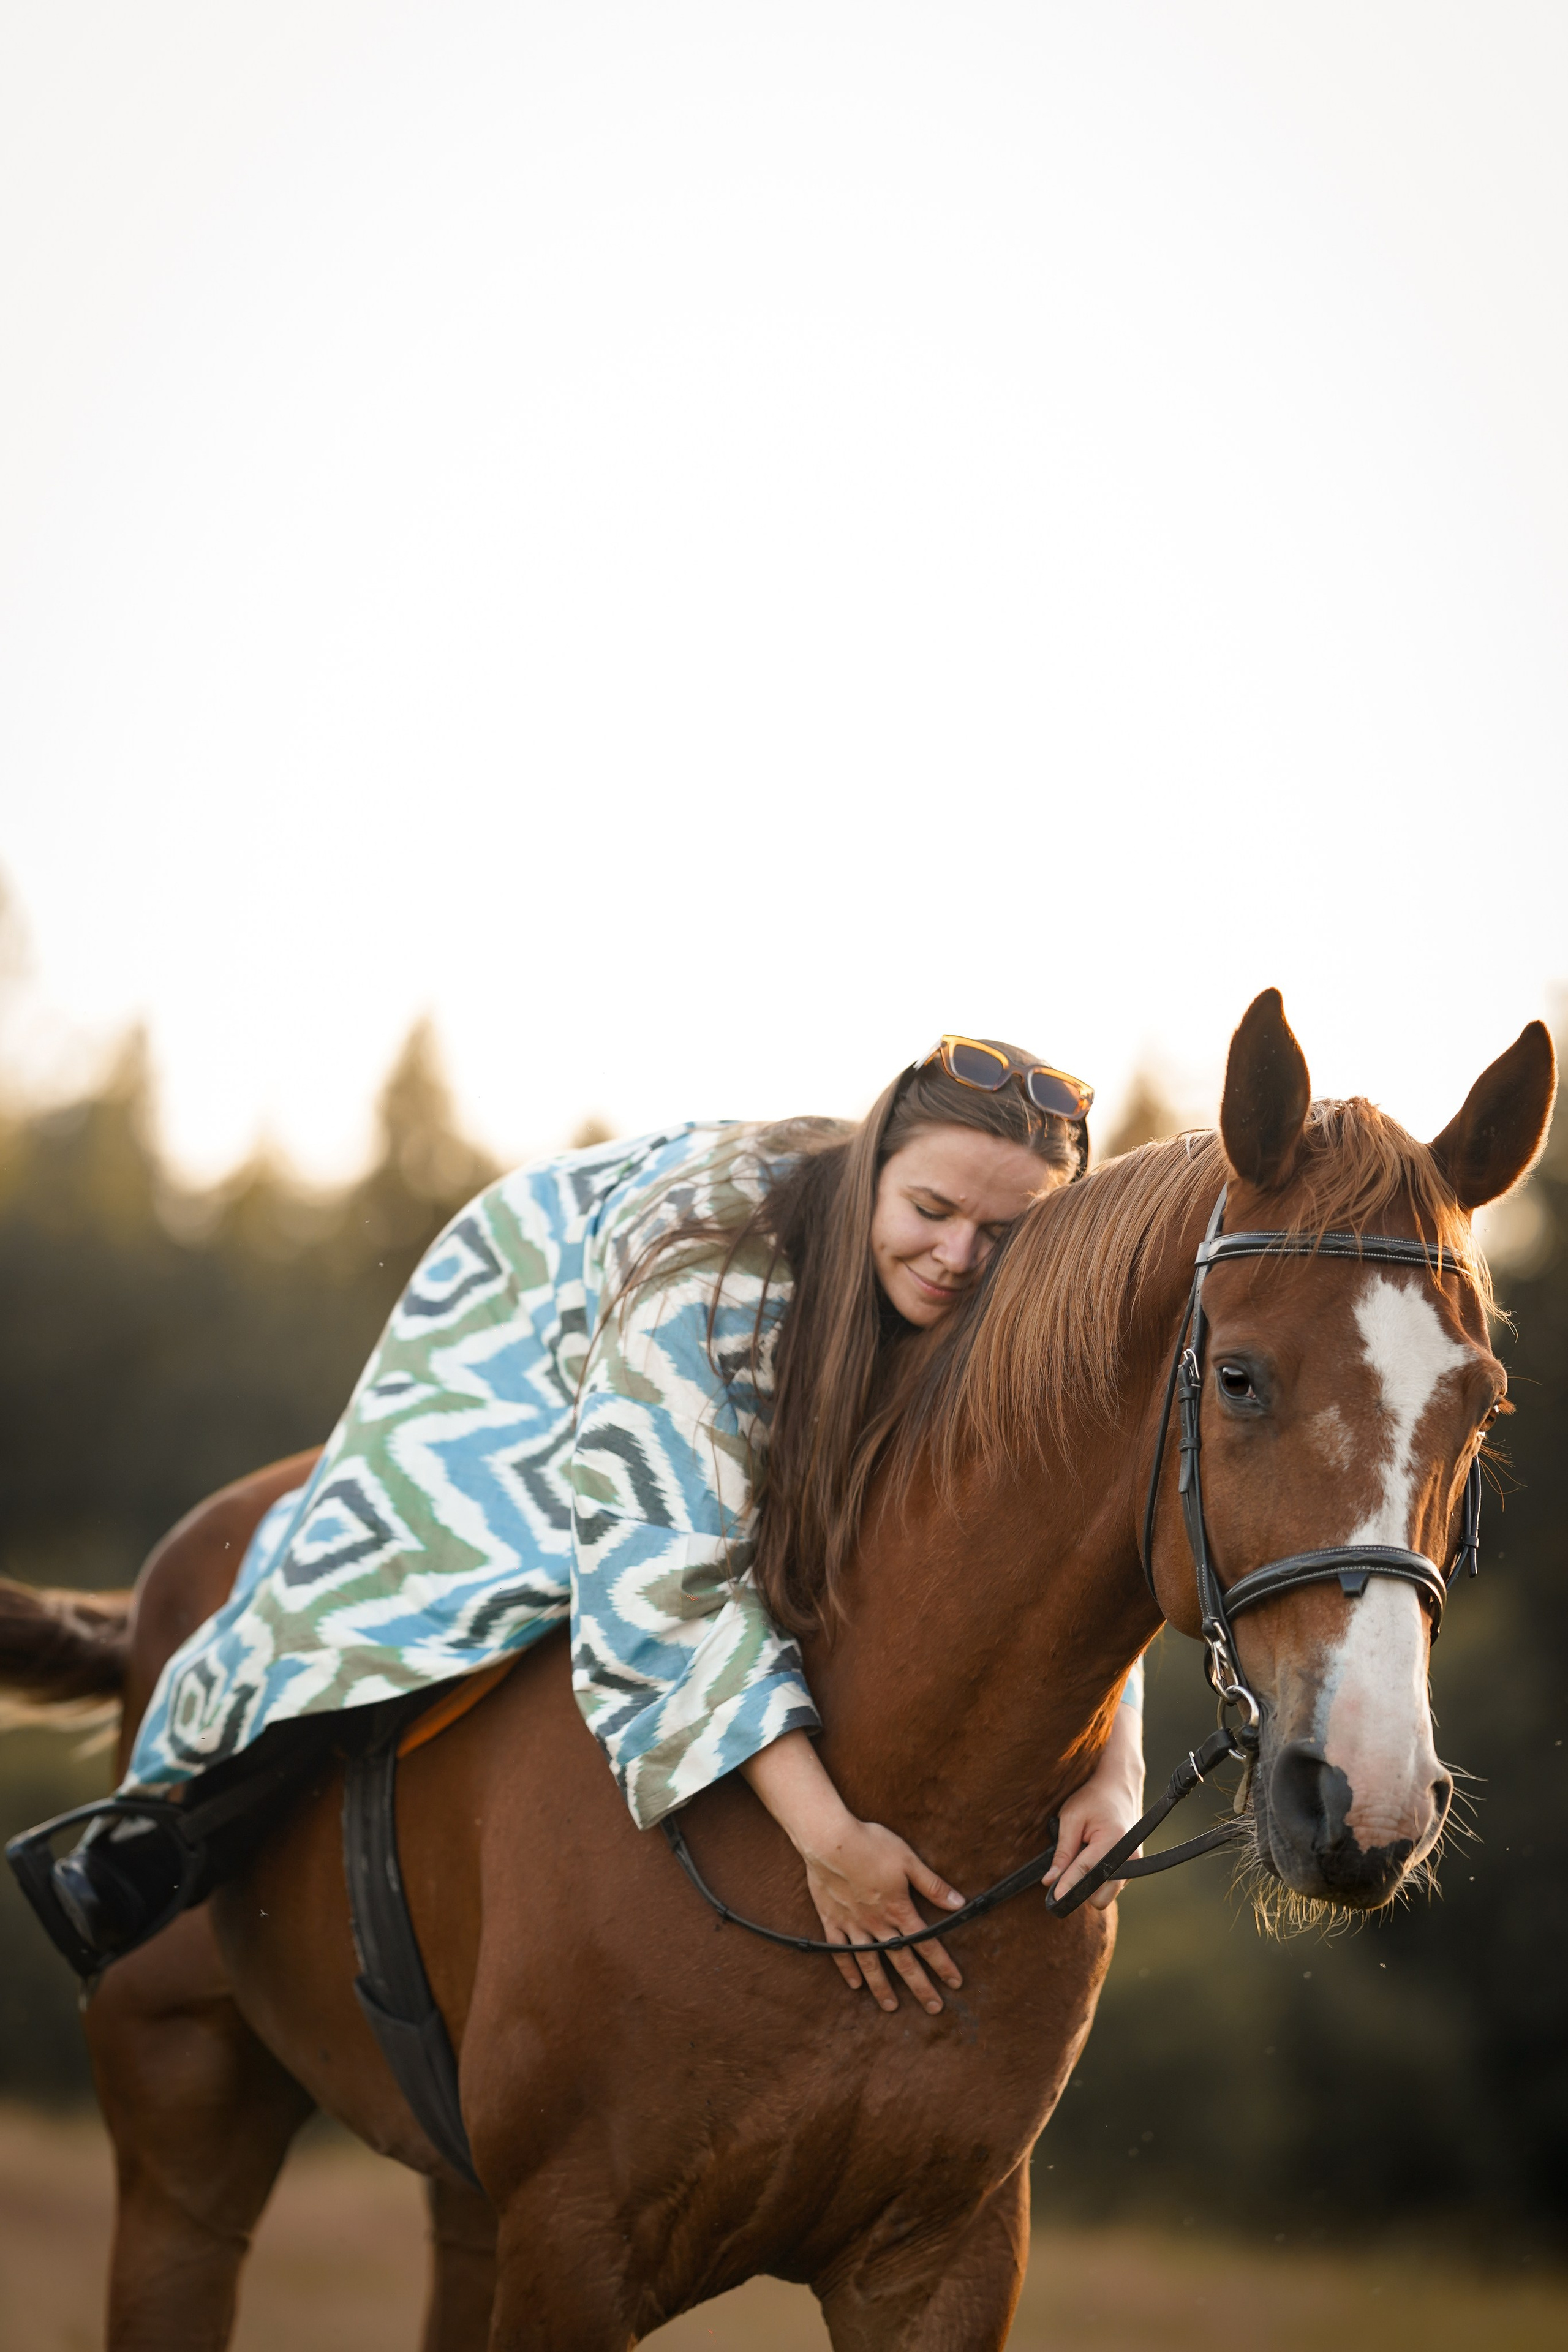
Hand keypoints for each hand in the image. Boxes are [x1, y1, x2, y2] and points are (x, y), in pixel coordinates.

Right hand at [798, 1813, 965, 2014]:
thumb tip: (959, 1903)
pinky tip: (854, 1984)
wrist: (829, 1840)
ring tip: (891, 2006)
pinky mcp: (832, 1920)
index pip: (927, 1943)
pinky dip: (847, 1969)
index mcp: (899, 1910)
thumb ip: (933, 1885)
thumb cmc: (871, 1845)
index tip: (955, 1983)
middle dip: (920, 1986)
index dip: (943, 1965)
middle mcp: (877, 1924)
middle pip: (902, 1961)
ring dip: (883, 1987)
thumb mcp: (908, 1860)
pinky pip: (840, 1951)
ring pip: (871, 1962)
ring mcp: (853, 1925)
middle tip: (933, 2008)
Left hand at [1042, 1704, 1145, 1912]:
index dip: (1066, 1888)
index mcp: (1113, 1843)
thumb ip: (1062, 1852)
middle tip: (1068, 1868)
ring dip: (1091, 1884)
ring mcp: (1135, 1864)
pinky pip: (1112, 1885)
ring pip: (1106, 1894)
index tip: (1053, 1901)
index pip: (1084, 1874)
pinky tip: (1095, 1855)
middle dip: (1081, 1889)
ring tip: (1083, 1856)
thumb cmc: (1093, 1797)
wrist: (1119, 1784)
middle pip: (1100, 1898)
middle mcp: (1129, 1858)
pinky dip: (1100, 1878)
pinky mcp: (1134, 1866)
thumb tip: (1049, 1882)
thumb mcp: (1071, 1818)